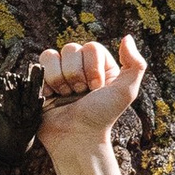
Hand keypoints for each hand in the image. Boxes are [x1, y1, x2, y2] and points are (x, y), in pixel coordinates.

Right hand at [39, 33, 147, 154]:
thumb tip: (127, 37)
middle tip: (81, 95)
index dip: (92, 68)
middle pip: (71, 48)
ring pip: (52, 55)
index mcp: (100, 65)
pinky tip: (53, 97)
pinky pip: (39, 65)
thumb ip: (135, 64)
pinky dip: (46, 83)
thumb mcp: (127, 91)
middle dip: (76, 75)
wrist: (77, 138)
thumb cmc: (102, 117)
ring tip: (67, 97)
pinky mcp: (42, 82)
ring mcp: (60, 73)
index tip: (96, 88)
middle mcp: (80, 66)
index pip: (91, 47)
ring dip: (60, 80)